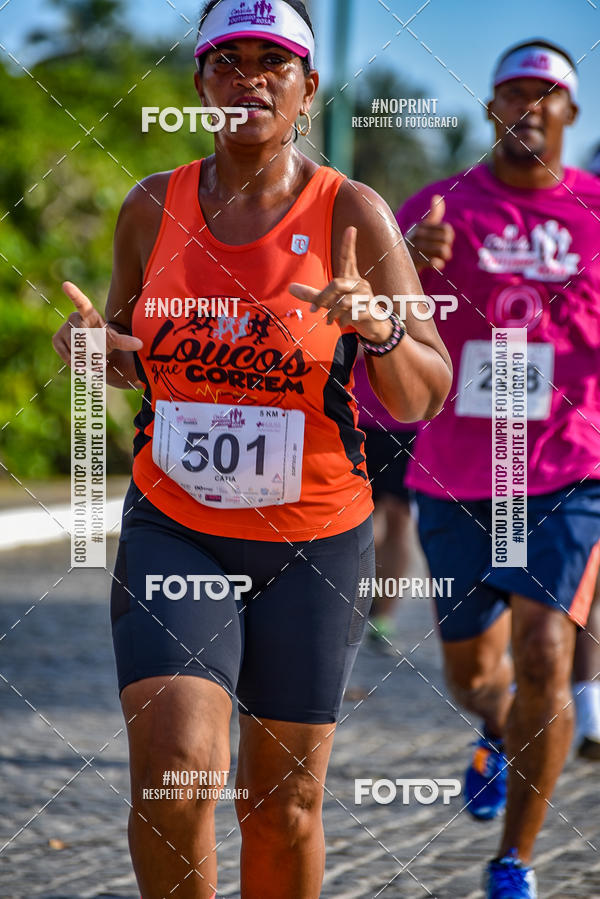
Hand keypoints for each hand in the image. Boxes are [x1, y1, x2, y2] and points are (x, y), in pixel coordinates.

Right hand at [52, 281, 142, 365]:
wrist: (92, 350)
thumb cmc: (105, 340)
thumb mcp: (116, 340)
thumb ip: (126, 342)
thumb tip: (141, 344)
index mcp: (89, 314)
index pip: (81, 303)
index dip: (74, 294)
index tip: (66, 285)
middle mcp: (73, 318)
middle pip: (83, 338)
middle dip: (93, 351)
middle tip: (98, 353)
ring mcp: (63, 328)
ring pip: (76, 349)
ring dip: (86, 358)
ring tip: (90, 356)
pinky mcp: (55, 340)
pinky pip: (67, 355)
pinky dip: (76, 362)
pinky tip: (80, 359)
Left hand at [288, 226, 392, 343]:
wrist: (373, 326)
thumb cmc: (350, 310)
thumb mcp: (330, 302)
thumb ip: (312, 295)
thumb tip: (290, 288)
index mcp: (350, 278)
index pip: (349, 258)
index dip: (348, 244)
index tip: (351, 228)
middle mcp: (359, 284)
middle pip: (337, 283)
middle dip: (322, 297)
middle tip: (312, 309)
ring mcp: (366, 297)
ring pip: (344, 301)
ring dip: (332, 312)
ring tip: (327, 320)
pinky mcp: (370, 310)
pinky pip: (352, 313)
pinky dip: (342, 320)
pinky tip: (341, 323)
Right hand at [404, 194, 454, 272]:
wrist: (395, 262)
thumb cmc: (413, 244)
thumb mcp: (422, 228)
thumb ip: (433, 214)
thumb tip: (437, 196)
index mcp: (421, 226)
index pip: (446, 229)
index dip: (449, 236)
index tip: (443, 241)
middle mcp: (417, 235)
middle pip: (446, 239)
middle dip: (448, 247)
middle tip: (442, 252)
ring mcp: (415, 248)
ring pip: (443, 250)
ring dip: (444, 257)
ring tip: (440, 259)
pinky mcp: (414, 262)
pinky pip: (435, 262)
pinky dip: (439, 265)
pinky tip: (435, 265)